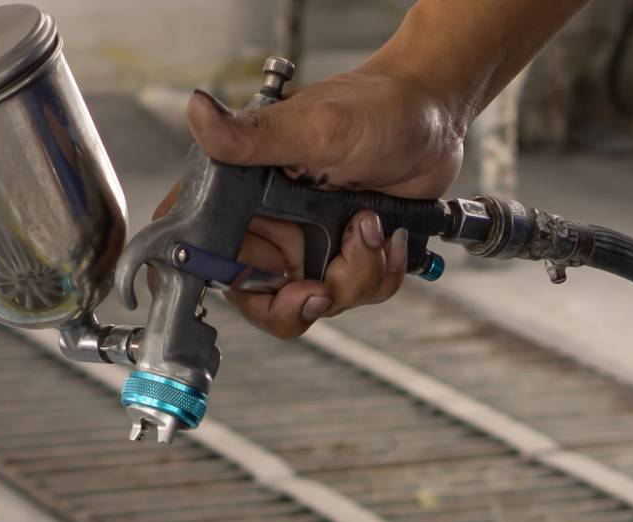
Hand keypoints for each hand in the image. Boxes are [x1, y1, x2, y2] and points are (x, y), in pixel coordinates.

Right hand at [173, 69, 466, 337]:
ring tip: (371, 227)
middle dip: (301, 298)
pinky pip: (353, 294)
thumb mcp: (315, 126)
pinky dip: (378, 274)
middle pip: (259, 296)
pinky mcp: (344, 255)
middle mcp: (268, 222)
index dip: (225, 284)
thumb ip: (254, 136)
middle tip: (323, 286)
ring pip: (315, 301)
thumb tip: (199, 114)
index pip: (203, 254)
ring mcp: (307, 242)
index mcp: (242, 191)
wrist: (433, 118)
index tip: (267, 285)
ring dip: (352, 277)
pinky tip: (387, 235)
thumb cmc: (374, 108)